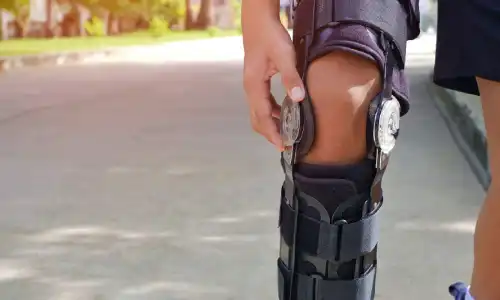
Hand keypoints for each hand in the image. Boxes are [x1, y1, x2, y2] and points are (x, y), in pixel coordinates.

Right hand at [242, 19, 304, 150]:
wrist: (258, 22)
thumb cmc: (269, 36)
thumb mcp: (284, 56)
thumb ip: (291, 77)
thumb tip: (299, 99)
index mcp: (254, 86)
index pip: (262, 117)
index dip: (272, 133)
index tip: (283, 146)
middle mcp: (250, 89)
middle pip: (257, 120)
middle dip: (271, 134)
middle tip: (287, 144)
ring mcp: (252, 87)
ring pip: (259, 113)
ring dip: (271, 125)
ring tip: (288, 132)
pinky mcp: (257, 83)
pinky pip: (263, 104)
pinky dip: (272, 114)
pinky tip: (285, 114)